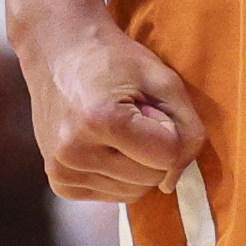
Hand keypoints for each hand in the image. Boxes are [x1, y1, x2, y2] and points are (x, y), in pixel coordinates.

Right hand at [16, 13, 206, 205]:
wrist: (58, 49)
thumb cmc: (114, 59)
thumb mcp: (164, 81)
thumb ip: (188, 130)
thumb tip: (174, 182)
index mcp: (102, 120)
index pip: (168, 157)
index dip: (171, 131)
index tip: (150, 107)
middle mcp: (75, 151)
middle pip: (151, 180)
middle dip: (153, 151)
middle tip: (132, 116)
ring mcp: (61, 169)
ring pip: (133, 193)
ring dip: (136, 165)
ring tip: (116, 129)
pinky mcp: (58, 182)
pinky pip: (111, 195)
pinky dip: (117, 175)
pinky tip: (103, 145)